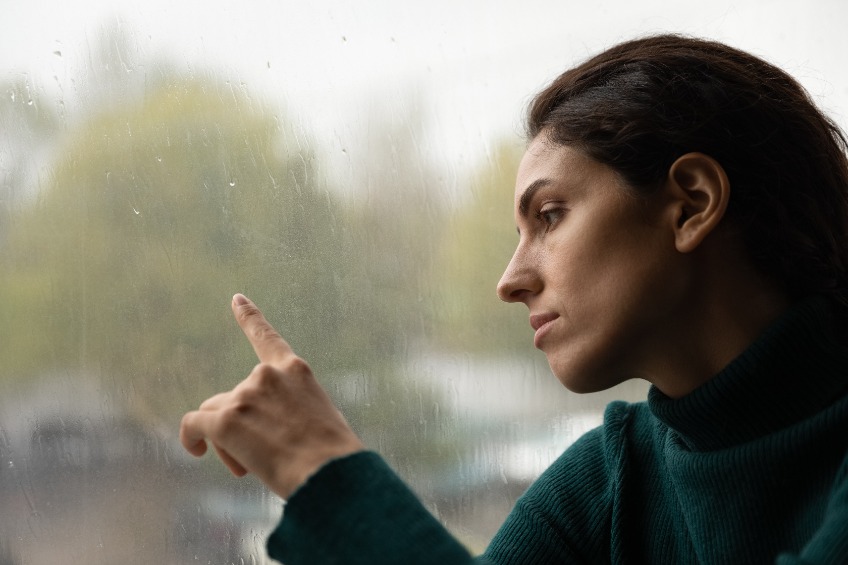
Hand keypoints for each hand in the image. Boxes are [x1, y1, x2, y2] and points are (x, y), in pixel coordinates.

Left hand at [179, 293, 364, 498]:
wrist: (328, 473)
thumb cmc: (331, 456)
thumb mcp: (319, 418)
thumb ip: (288, 410)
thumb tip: (262, 432)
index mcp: (295, 370)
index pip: (267, 337)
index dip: (250, 317)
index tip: (237, 299)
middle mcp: (266, 375)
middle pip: (234, 396)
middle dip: (239, 422)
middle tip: (258, 456)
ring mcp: (244, 396)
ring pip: (217, 414)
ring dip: (227, 439)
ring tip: (250, 467)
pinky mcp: (225, 421)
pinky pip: (194, 425)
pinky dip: (191, 438)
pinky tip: (196, 451)